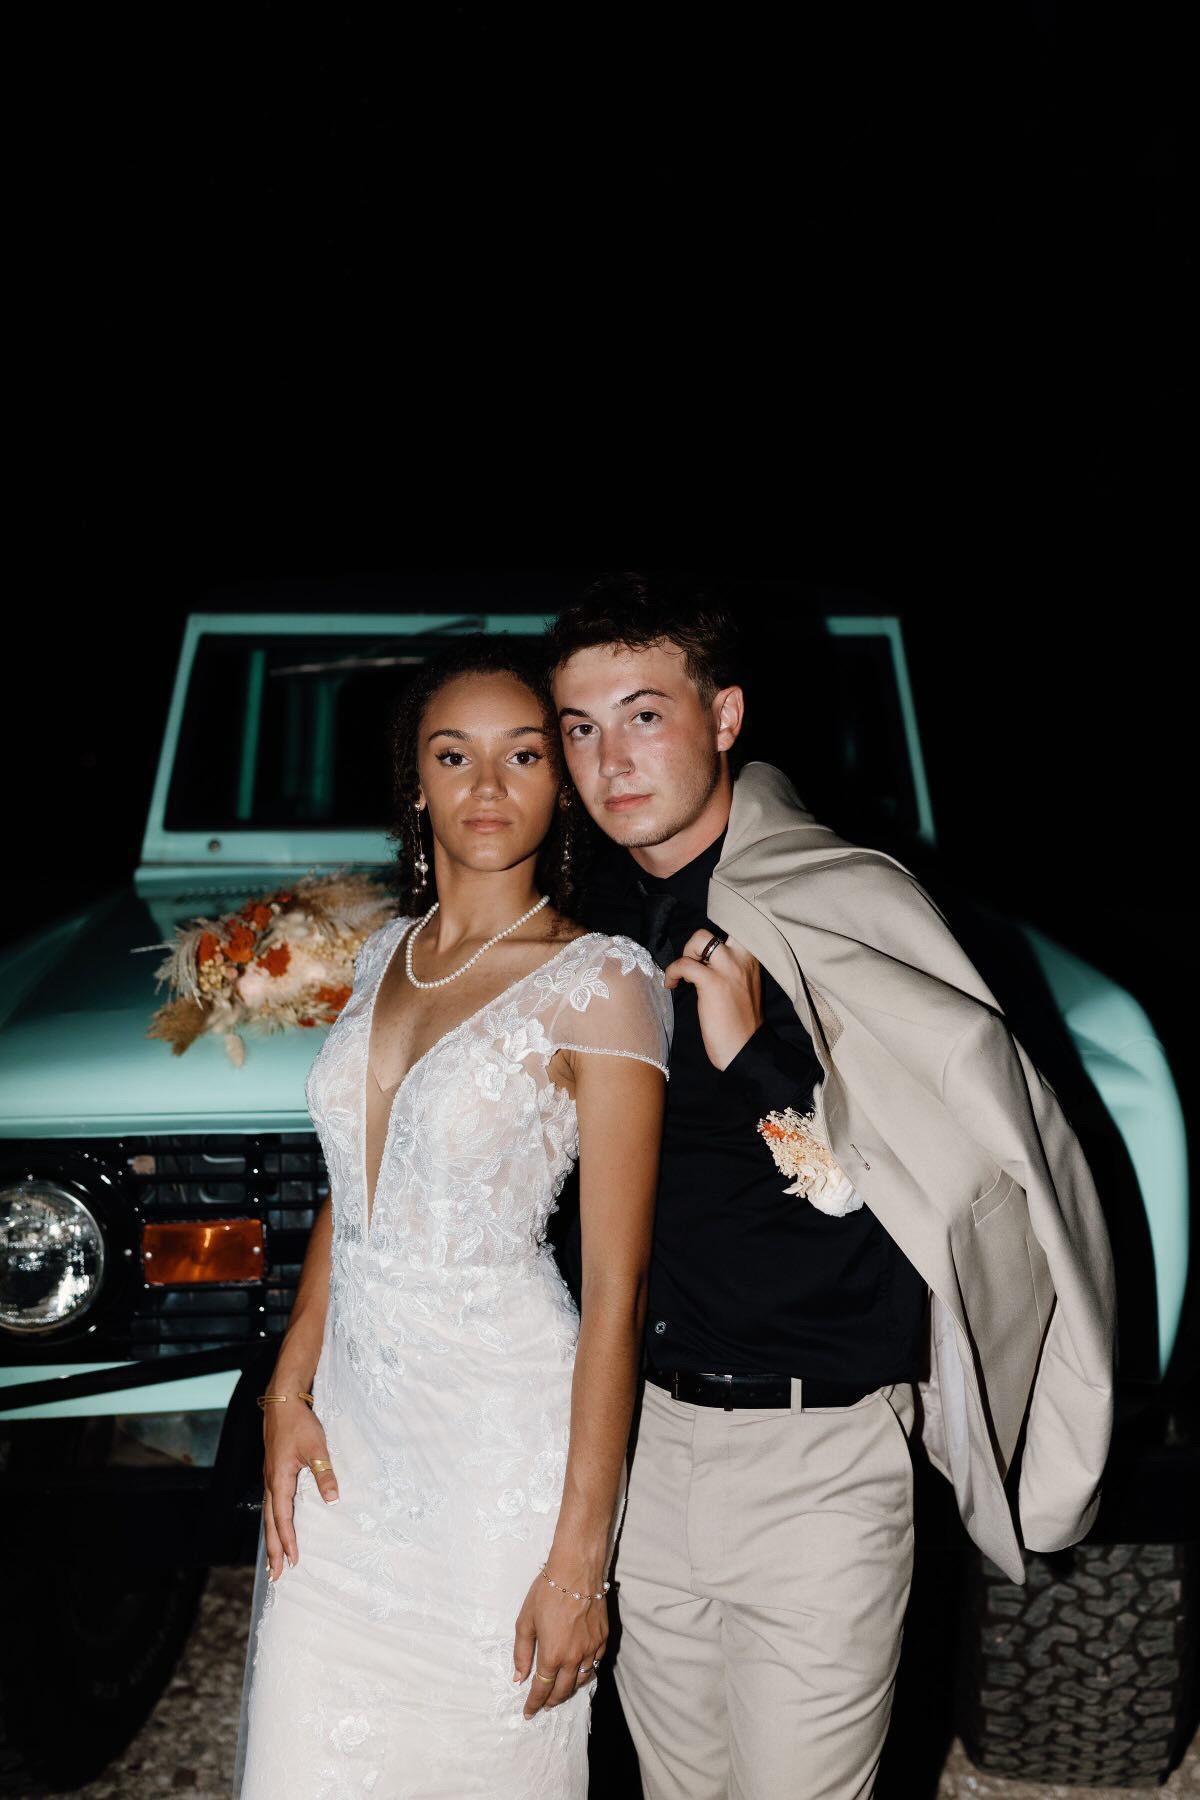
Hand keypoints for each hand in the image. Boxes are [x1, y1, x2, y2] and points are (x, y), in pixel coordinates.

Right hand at [261, 1395, 339, 1579]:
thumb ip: (324, 1473)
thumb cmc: (299, 1423)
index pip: (282, 1518)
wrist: (282, 1401)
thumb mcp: (316, 1447)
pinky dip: (273, 1520)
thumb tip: (333, 1500)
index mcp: (279, 1480)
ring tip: (273, 1559)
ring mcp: (271, 1476)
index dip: (288, 1540)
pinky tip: (278, 1524)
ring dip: (272, 1537)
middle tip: (275, 1575)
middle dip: (273, 1549)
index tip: (293, 1561)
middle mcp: (271, 1482)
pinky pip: (271, 1502)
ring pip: (268, 1514)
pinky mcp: (274, 1470)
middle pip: (270, 1523)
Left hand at [512, 1575, 607, 1719]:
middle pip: (563, 1691)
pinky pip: (595, 1664)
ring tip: (561, 1688)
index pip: (542, 1689)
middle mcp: (574, 1658)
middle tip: (544, 1704)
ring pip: (581, 1680)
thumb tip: (519, 1678)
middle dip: (551, 1701)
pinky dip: (586, 1671)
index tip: (528, 1714)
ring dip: (569, 1688)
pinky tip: (579, 1668)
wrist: (576, 1570)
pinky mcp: (603, 1639)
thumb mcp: (525, 1621)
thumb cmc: (546, 1593)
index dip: (534, 1704)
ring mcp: (591, 1650)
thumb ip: (522, 1653)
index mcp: (552, 1655)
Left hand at [664, 930, 762, 1069]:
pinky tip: (671, 984)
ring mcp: (728, 968)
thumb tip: (706, 958)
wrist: (745, 1050)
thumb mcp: (744, 986)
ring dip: (686, 953)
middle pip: (719, 923)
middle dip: (700, 941)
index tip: (703, 948)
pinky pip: (684, 964)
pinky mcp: (712, 983)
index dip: (719, 927)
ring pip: (700, 938)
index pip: (740, 925)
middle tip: (695, 963)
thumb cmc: (741, 1023)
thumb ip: (733, 967)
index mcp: (754, 958)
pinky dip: (672, 972)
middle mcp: (744, 958)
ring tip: (684, 974)